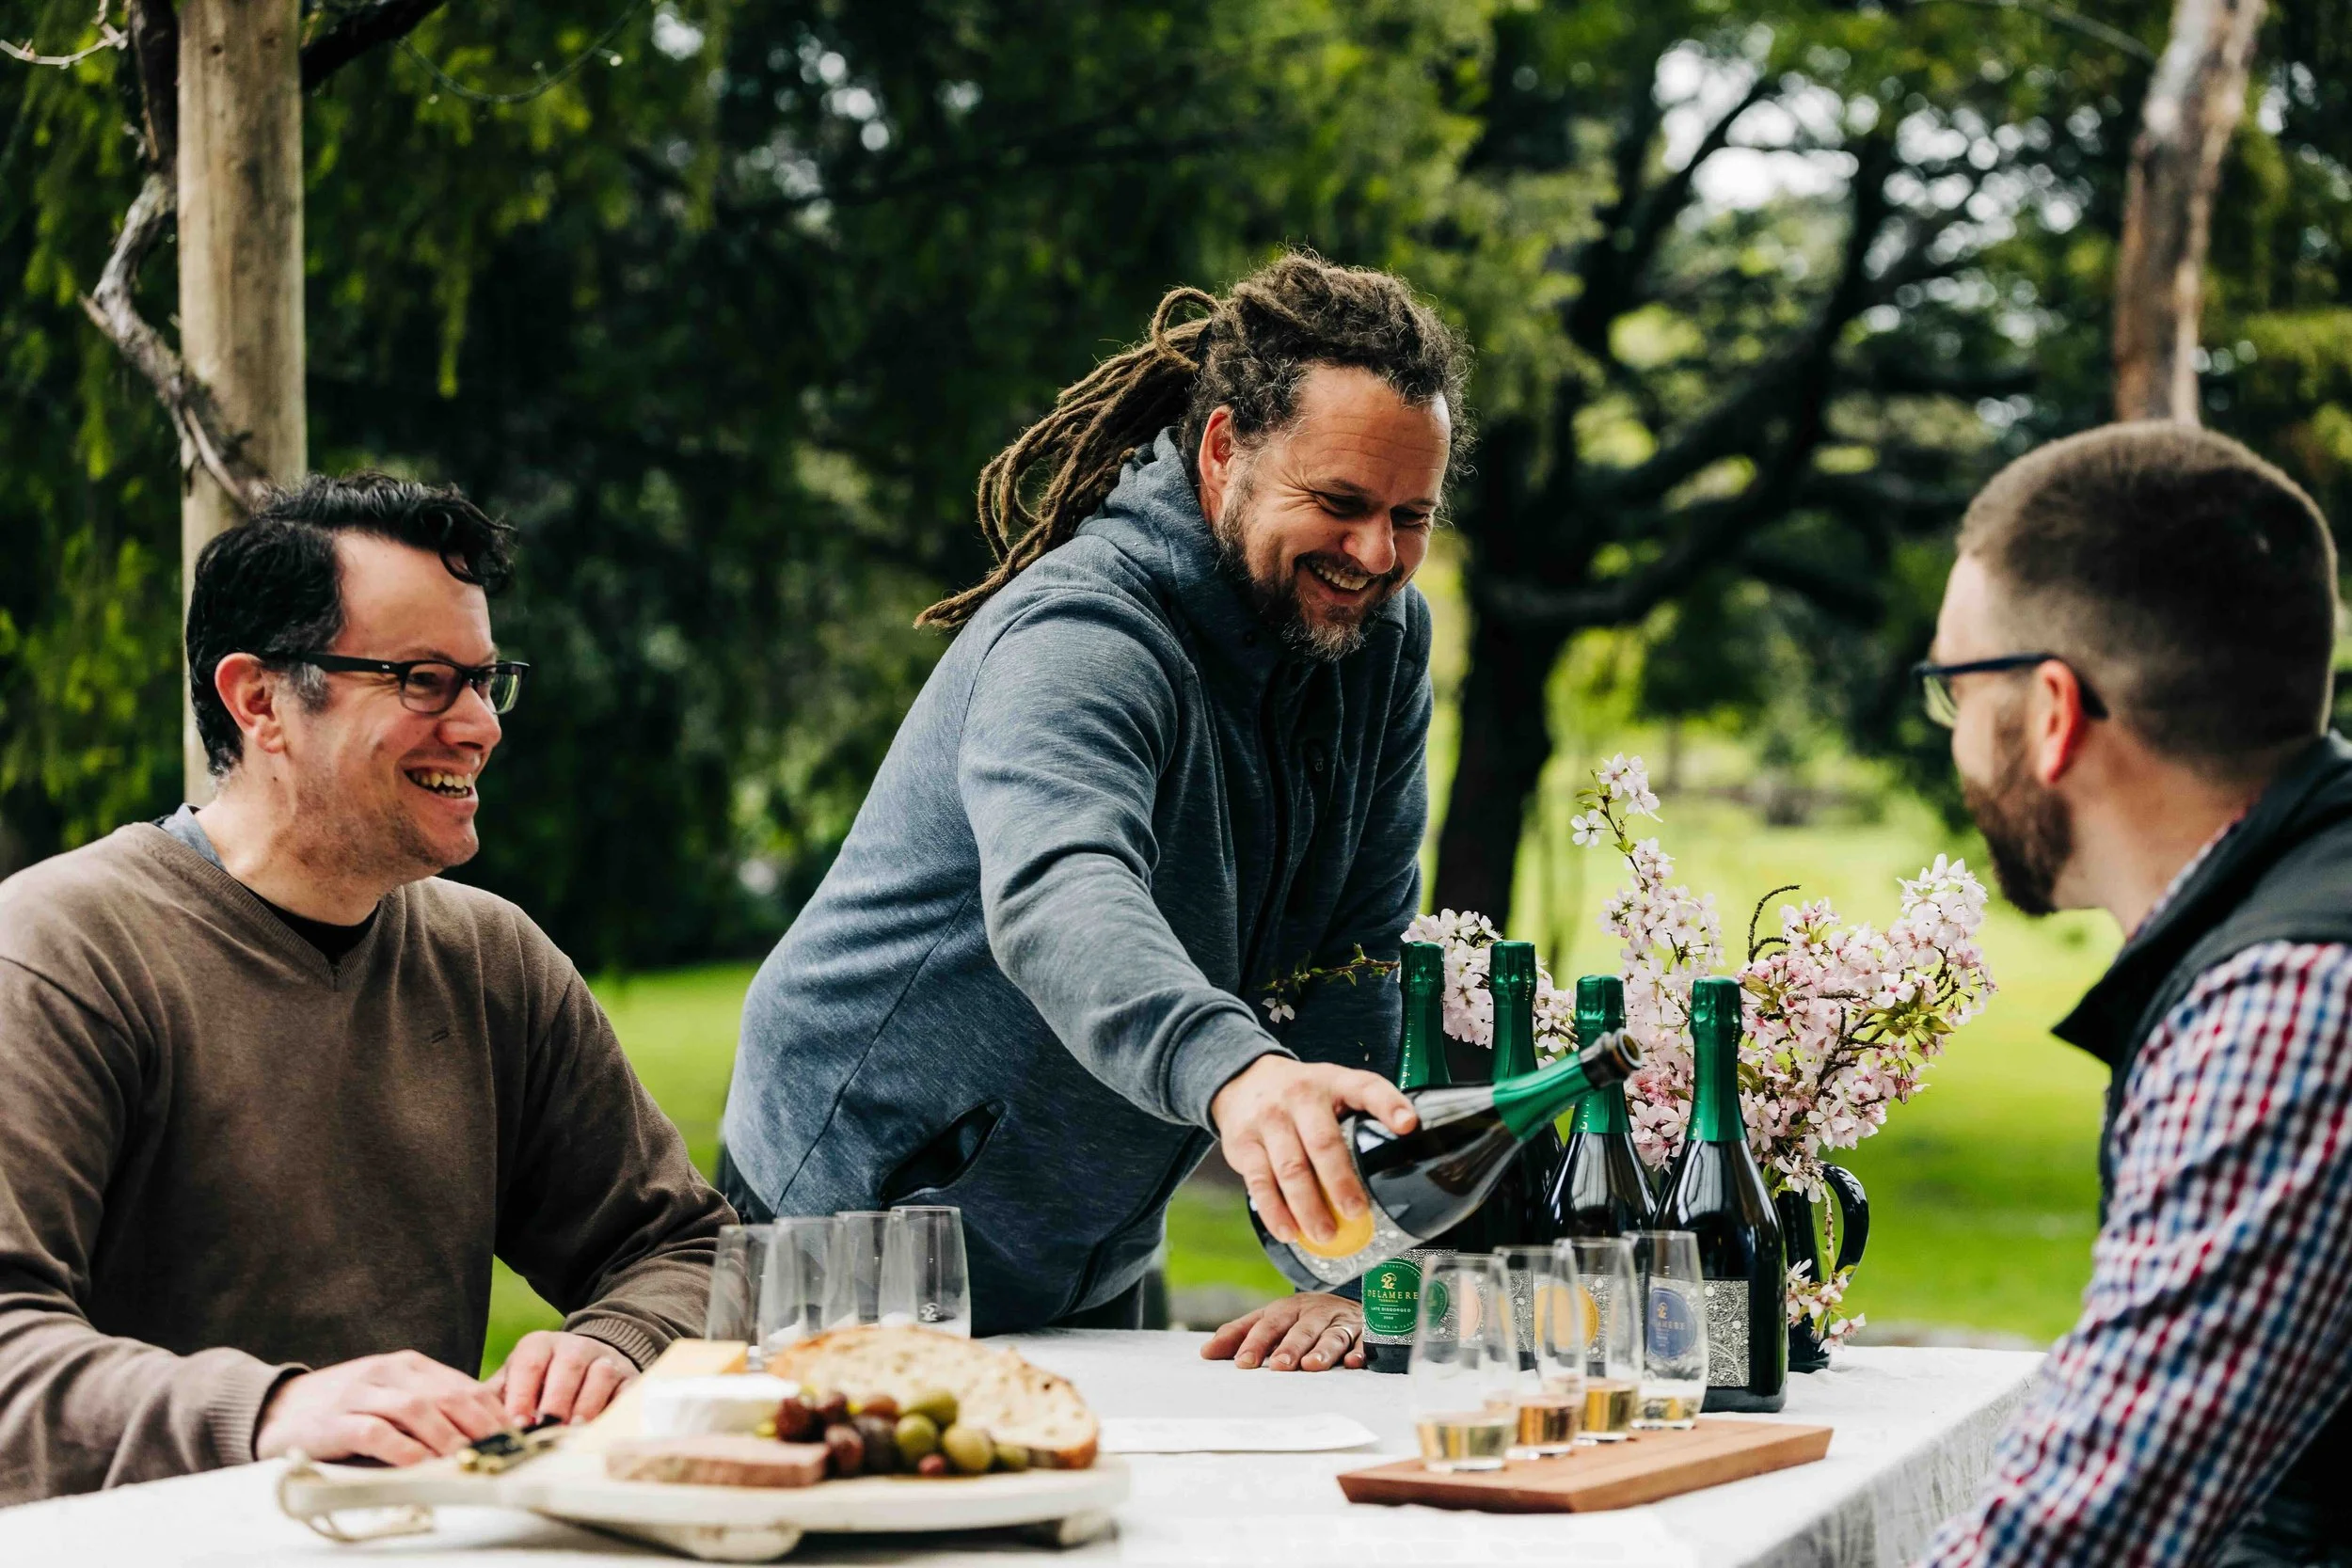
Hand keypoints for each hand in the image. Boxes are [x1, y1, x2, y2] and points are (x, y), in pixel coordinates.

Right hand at [253, 1349, 509, 1466]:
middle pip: (448, 1396)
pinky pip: (376, 1433)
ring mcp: (361, 1394)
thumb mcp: (391, 1397)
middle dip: (482, 1425)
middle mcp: (388, 1373)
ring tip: (471, 1461)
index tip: (519, 1437)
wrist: (274, 1409)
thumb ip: (429, 1407)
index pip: (464, 1387)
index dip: (495, 1413)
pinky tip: (421, 1465)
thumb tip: (482, 1431)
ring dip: (449, 1437)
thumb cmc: (344, 1409)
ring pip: (417, 1410)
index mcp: (409, 1365)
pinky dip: (403, 1449)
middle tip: (504, 1451)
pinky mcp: (335, 1421)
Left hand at [486, 1331, 638, 1426]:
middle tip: (545, 1430)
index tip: (515, 1424)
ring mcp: (604, 1360)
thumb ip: (496, 1400)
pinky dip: (615, 1410)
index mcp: (540, 1346)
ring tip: (572, 1432)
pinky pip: (627, 1391)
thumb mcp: (515, 1382)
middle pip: (567, 1367)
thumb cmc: (540, 1383)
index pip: (529, 1364)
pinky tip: (600, 1430)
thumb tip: (474, 1426)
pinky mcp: (628, 1377)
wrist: (588, 1362)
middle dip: (556, 1401)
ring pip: (600, 1376)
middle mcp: (574, 1347)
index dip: (522, 1394)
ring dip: (586, 1406)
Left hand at [1201, 1293, 1364, 1370]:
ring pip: (1332, 1335)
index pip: (1269, 1324)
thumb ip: (1239, 1335)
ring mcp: (1342, 1322)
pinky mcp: (1366, 1333)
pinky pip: (1365, 1341)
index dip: (1255, 1342)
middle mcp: (1315, 1313)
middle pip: (1301, 1329)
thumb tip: (1206, 1353)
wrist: (1350, 1307)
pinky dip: (1360, 1351)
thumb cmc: (1302, 1319)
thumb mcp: (1271, 1321)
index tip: (1242, 1363)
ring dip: (1322, 1350)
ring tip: (1310, 1367)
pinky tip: (1353, 1362)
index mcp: (1289, 1309)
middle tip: (1278, 1367)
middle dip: (1289, 1347)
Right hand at [1210, 1055, 1414, 1246]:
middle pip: (1323, 1142)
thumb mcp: (1334, 1088)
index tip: (1408, 1126)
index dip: (1389, 1105)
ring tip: (1326, 1233)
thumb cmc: (1302, 1095)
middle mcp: (1300, 1097)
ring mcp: (1269, 1120)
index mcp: (1333, 1082)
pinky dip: (1275, 1211)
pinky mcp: (1243, 1144)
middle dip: (1341, 1181)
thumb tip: (1405, 1162)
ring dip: (1308, 1206)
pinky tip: (1289, 1231)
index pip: (1365, 1087)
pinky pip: (1259, 1182)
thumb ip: (1363, 1114)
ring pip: (1290, 1168)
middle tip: (1357, 1212)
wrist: (1242, 1080)